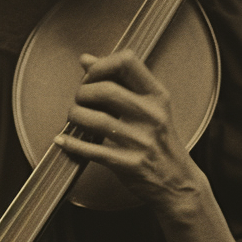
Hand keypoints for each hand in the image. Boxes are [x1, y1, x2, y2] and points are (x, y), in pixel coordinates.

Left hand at [54, 50, 205, 218]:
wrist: (178, 182)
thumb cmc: (161, 142)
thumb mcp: (151, 108)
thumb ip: (119, 82)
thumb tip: (85, 60)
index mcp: (157, 96)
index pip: (127, 62)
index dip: (100, 65)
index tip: (91, 77)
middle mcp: (151, 115)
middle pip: (105, 89)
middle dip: (82, 93)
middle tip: (80, 101)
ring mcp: (141, 141)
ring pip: (94, 119)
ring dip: (75, 116)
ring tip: (74, 118)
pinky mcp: (128, 164)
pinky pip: (91, 150)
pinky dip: (71, 143)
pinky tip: (63, 140)